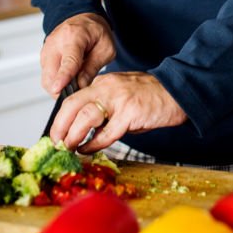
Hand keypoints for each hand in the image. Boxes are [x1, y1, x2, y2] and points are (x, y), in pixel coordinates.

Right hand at [41, 12, 115, 95]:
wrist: (82, 18)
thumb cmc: (96, 32)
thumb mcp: (105, 48)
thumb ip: (93, 67)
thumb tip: (81, 86)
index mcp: (74, 36)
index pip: (68, 61)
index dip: (63, 77)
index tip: (58, 89)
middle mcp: (55, 42)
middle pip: (51, 74)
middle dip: (62, 89)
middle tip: (78, 93)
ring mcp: (47, 49)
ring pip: (46, 79)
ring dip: (58, 87)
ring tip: (75, 85)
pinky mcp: (43, 56)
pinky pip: (46, 76)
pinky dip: (56, 82)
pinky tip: (68, 79)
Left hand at [49, 72, 187, 152]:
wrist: (177, 92)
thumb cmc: (151, 97)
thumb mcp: (121, 95)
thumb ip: (105, 108)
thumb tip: (87, 130)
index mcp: (103, 83)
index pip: (73, 98)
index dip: (61, 118)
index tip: (56, 133)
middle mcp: (107, 88)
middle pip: (72, 104)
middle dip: (60, 125)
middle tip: (56, 142)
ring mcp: (119, 100)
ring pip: (86, 117)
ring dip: (73, 135)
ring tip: (69, 147)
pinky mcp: (130, 113)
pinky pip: (107, 133)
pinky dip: (94, 144)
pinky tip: (88, 149)